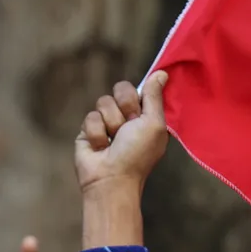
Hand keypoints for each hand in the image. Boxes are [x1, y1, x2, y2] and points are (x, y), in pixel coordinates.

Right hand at [76, 71, 169, 197]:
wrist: (111, 179)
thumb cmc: (137, 154)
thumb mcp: (154, 124)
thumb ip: (154, 97)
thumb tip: (162, 73)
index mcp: (145, 116)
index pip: (139, 89)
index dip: (137, 98)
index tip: (139, 113)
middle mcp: (126, 117)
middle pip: (120, 89)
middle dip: (124, 107)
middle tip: (127, 127)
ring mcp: (106, 122)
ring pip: (103, 102)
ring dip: (110, 123)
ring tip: (113, 141)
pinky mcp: (88, 130)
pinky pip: (90, 117)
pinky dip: (96, 133)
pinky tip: (100, 147)